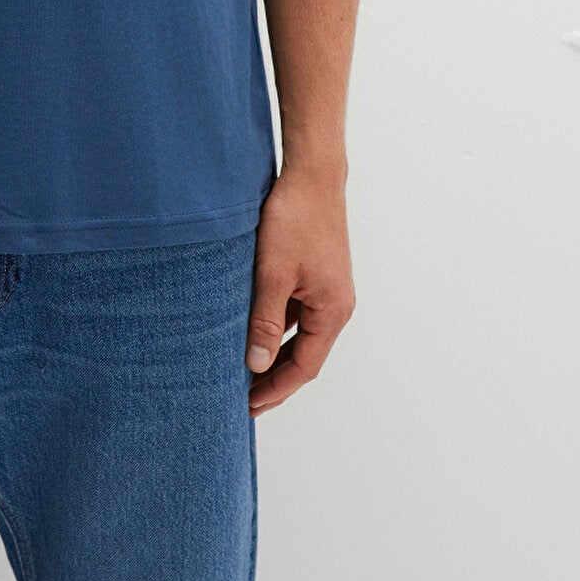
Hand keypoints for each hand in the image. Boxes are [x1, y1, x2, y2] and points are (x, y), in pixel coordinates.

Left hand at [245, 163, 354, 415]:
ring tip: (243, 369)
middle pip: (305, 355)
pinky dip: (276, 326)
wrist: (312, 173)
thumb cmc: (294, 219)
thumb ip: (264, 321)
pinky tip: (251, 328)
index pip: (304, 366)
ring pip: (299, 333)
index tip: (249, 407)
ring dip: (274, 352)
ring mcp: (329, 289)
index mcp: (333, 311)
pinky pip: (297, 311)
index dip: (276, 389)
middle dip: (275, 377)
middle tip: (242, 397)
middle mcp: (336, 305)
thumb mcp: (272, 273)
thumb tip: (256, 366)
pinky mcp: (318, 274)